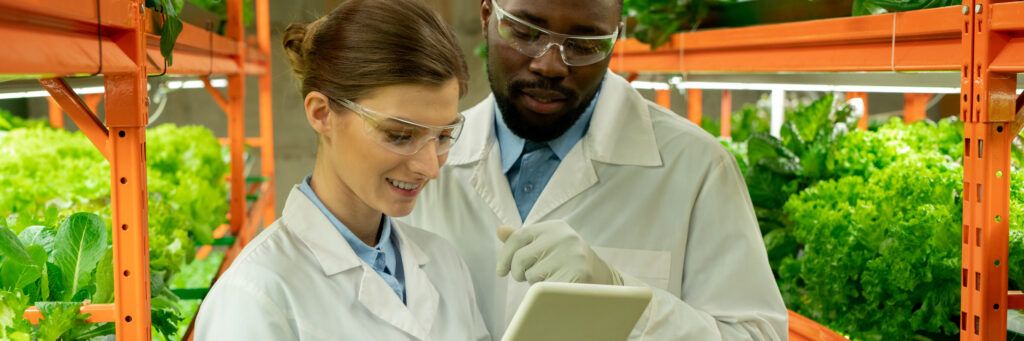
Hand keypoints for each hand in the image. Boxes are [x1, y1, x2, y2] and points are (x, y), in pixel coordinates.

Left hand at [496, 220, 622, 284]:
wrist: (604, 278)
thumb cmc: (568, 261)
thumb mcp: (548, 244)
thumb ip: (524, 239)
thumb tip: (500, 230)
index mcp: (555, 227)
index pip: (518, 237)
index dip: (504, 256)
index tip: (501, 271)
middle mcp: (564, 237)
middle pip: (521, 258)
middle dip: (518, 273)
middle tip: (528, 278)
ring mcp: (572, 256)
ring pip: (531, 275)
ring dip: (534, 284)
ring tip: (550, 279)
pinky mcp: (577, 275)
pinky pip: (544, 288)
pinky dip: (545, 293)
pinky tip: (556, 288)